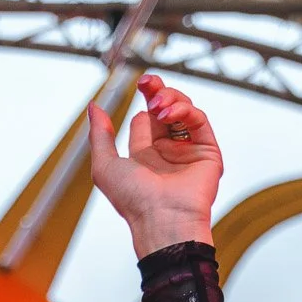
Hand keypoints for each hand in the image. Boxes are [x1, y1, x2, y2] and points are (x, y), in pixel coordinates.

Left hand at [89, 74, 220, 257]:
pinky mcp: (207, 152)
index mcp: (144, 157)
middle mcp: (166, 153)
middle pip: (166, 110)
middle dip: (158, 92)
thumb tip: (94, 107)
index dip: (143, 102)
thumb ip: (99, 135)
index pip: (146, 119)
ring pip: (184, 112)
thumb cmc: (132, 201)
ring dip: (171, 100)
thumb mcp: (104, 166)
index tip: (138, 85)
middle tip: (148, 82)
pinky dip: (186, 110)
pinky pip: (199, 122)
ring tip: (158, 104)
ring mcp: (187, 152)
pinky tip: (170, 113)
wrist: (162, 219)